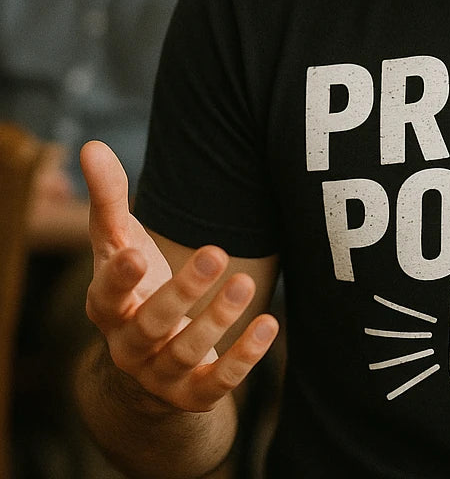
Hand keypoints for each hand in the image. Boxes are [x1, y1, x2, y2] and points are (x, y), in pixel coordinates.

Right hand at [80, 140, 278, 412]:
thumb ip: (108, 198)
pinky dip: (243, 357)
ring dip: (217, 320)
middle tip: (216, 252)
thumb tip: (91, 145)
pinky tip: (270, 324)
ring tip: (244, 283)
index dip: (118, 278)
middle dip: (182, 291)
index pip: (105, 296)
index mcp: (107, 308)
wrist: (148, 362)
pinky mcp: (195, 392)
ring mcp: (162, 372)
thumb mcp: (119, 244)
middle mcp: (129, 345)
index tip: (135, 251)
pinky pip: (217, 384)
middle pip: (151, 324)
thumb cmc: (136, 285)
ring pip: (185, 352)